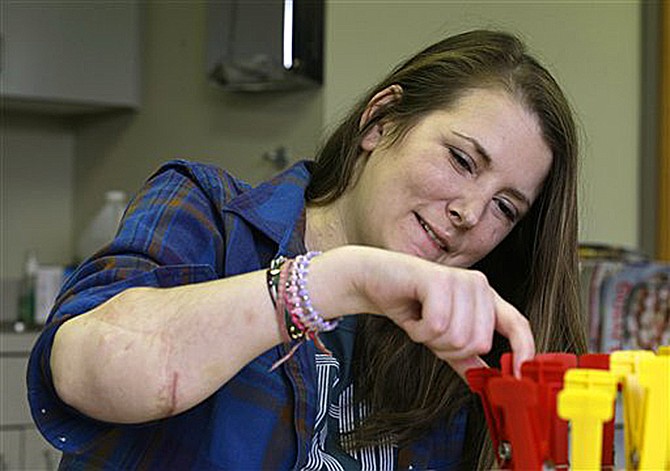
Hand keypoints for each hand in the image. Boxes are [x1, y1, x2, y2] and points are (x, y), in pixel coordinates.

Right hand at [310, 246, 534, 377]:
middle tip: (431, 331)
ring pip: (457, 337)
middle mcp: (479, 285)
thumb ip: (466, 357)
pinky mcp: (440, 280)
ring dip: (430, 338)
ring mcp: (461, 280)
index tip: (518, 377)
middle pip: (478, 343)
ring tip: (420, 320)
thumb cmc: (410, 303)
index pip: (518, 324)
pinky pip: (436, 325)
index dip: (524, 351)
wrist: (375, 279)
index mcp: (486, 297)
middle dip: (448, 348)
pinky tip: (413, 314)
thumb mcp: (443, 336)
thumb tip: (489, 383)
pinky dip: (418, 329)